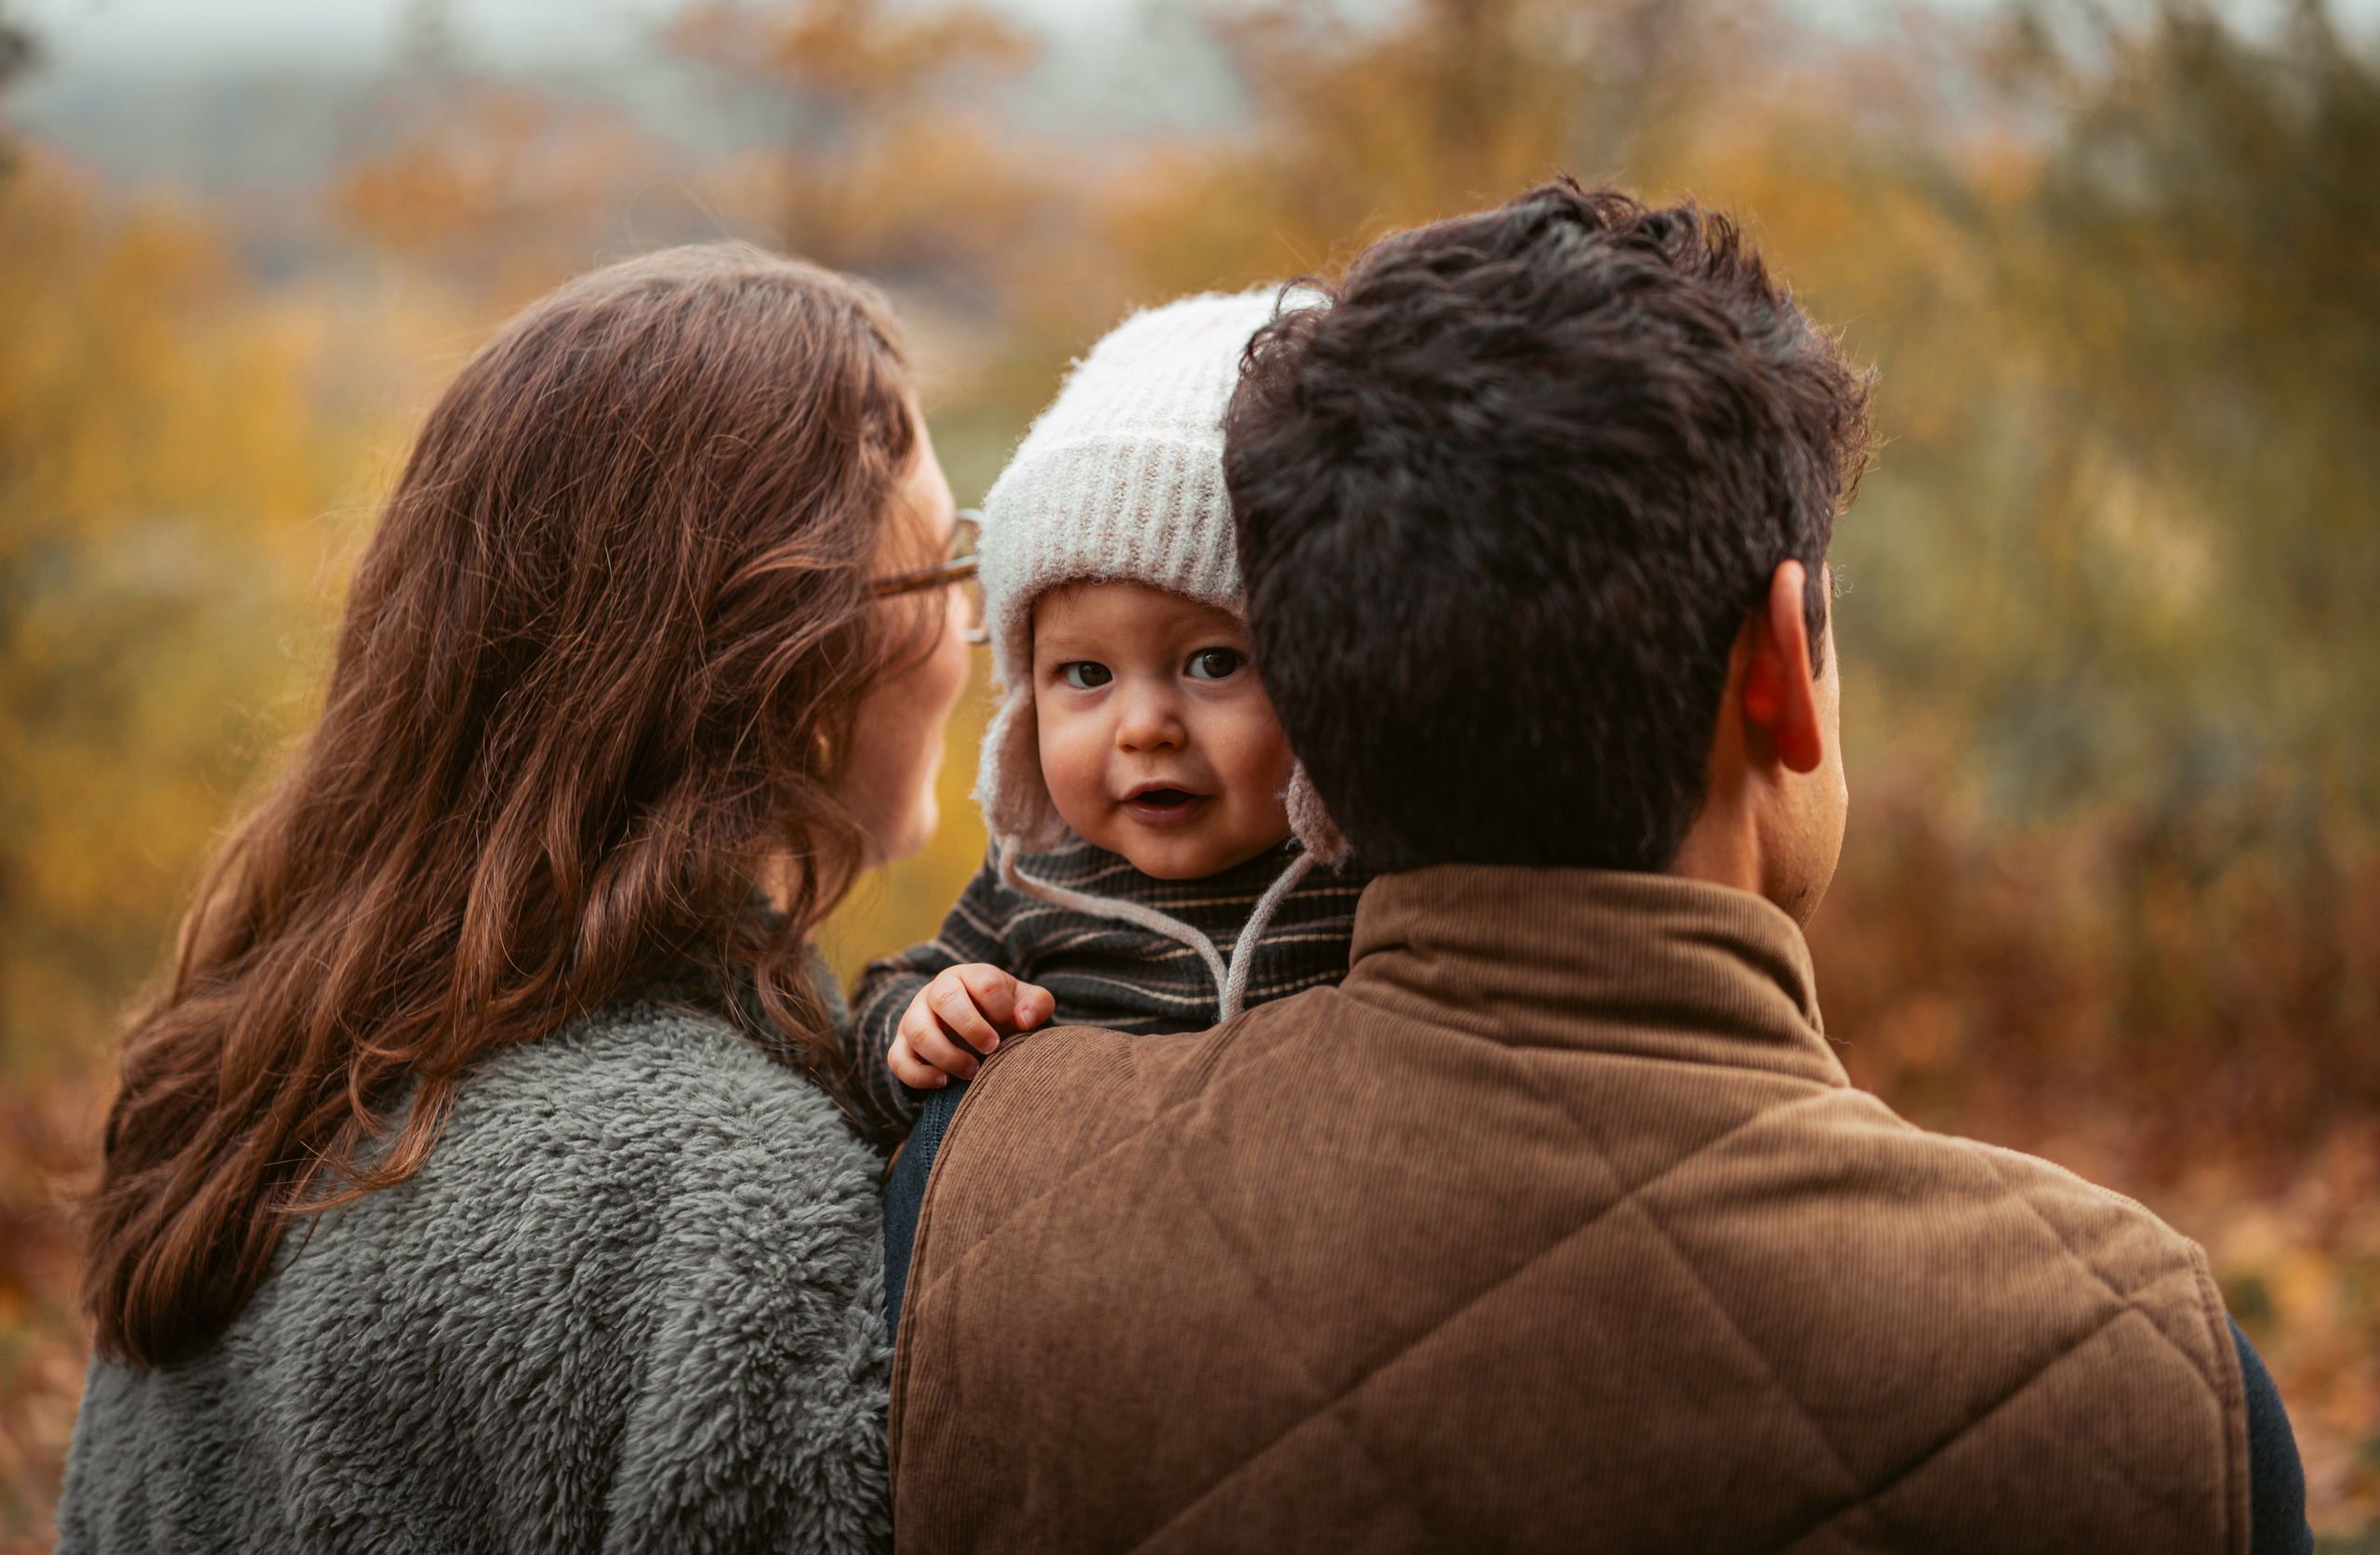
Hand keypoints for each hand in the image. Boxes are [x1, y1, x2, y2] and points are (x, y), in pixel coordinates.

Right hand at [886, 964, 1055, 1087]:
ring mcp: (914, 1017)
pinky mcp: (901, 1044)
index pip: (984, 981)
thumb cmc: (1001, 1012)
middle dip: (971, 1028)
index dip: (1001, 1007)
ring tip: (972, 1070)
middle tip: (992, 1048)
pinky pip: (897, 1059)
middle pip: (944, 999)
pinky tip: (944, 1082)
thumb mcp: (1024, 1002)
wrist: (972, 1027)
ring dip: (947, 1055)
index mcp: (968, 976)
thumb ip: (1036, 1004)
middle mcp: (936, 992)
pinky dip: (918, 1075)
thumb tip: (1024, 1020)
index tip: (1012, 1024)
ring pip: (917, 1031)